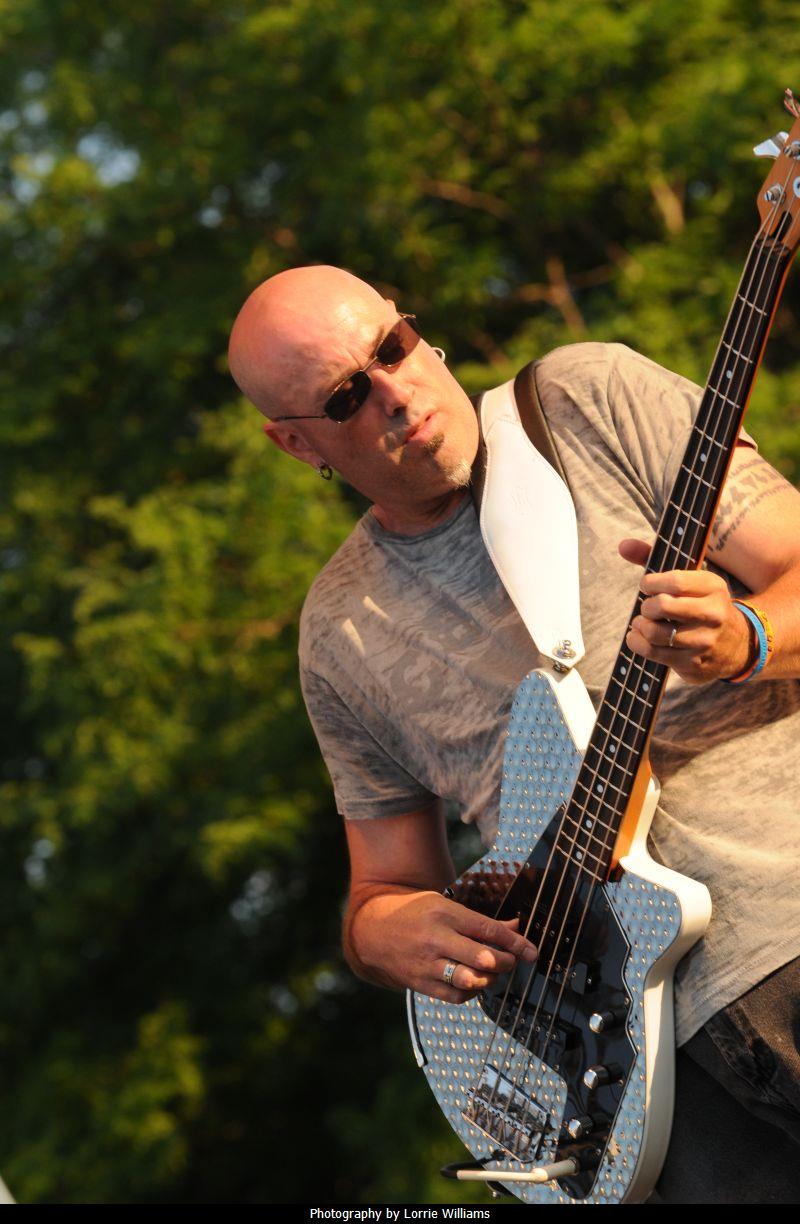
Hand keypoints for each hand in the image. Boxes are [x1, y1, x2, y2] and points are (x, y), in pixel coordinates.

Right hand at [350, 888, 537, 1003]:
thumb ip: (480, 920)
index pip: (488, 930)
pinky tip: (476, 983)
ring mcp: (427, 964)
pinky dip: (472, 992)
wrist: (372, 930)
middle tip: (514, 961)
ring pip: (470, 980)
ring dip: (491, 980)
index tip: (531, 951)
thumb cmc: (416, 913)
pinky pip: (456, 996)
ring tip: (494, 973)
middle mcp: (436, 939)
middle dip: (506, 962)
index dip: (515, 942)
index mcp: (444, 914)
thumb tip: (516, 926)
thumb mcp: (445, 905)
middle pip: (483, 958)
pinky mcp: (421, 983)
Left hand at [618, 538, 751, 683]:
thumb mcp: (689, 579)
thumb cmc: (700, 604)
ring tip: (642, 622)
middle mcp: (713, 614)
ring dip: (640, 626)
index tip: (647, 586)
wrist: (737, 644)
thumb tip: (623, 545)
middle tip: (648, 607)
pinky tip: (639, 636)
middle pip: (662, 606)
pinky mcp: (693, 663)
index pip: (673, 581)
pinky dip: (638, 643)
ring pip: (655, 633)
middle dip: (646, 606)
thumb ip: (653, 557)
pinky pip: (654, 653)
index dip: (651, 583)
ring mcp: (704, 641)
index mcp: (713, 587)